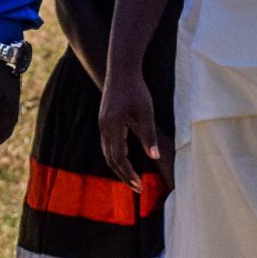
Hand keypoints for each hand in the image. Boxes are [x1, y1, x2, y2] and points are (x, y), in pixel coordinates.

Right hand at [98, 76, 167, 190]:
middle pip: (110, 159)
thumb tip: (154, 157)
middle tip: (136, 188)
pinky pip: (108, 143)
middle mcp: (104, 127)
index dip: (128, 174)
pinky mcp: (104, 119)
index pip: (118, 159)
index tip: (138, 186)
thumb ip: (148, 135)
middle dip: (123, 175)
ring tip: (131, 177)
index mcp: (112, 127)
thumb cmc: (136, 89)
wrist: (121, 69)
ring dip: (119, 166)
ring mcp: (102, 123)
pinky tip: (126, 157)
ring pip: (107, 152)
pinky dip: (116, 154)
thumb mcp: (146, 112)